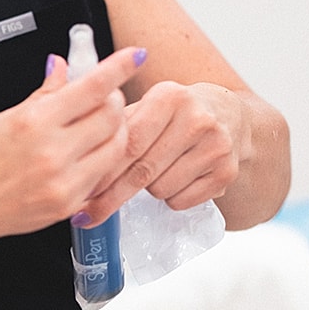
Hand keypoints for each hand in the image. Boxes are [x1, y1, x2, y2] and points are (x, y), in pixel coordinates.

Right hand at [0, 46, 143, 270]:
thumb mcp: (0, 120)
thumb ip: (41, 95)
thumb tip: (61, 67)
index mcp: (33, 123)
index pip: (92, 88)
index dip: (119, 67)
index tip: (135, 55)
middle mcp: (52, 153)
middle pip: (112, 116)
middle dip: (113, 100)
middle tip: (103, 96)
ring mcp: (63, 183)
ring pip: (116, 148)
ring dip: (113, 131)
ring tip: (96, 126)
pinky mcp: (67, 207)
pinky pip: (101, 176)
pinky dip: (100, 160)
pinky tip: (84, 154)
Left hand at [78, 79, 248, 226]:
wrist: (228, 114)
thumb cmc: (175, 113)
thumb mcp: (148, 105)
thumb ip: (117, 127)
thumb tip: (81, 163)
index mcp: (169, 97)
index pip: (130, 143)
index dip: (104, 172)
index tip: (84, 192)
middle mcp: (197, 119)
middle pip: (143, 171)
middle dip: (113, 195)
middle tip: (91, 212)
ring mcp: (216, 146)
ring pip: (161, 190)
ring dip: (148, 190)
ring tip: (155, 172)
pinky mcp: (227, 171)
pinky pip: (182, 201)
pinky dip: (171, 198)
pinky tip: (175, 179)